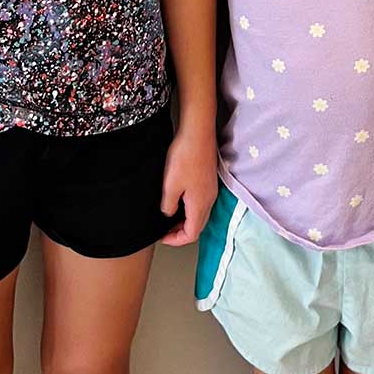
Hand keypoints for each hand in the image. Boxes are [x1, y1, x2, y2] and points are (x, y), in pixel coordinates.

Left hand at [160, 124, 218, 246]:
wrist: (198, 133)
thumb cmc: (185, 157)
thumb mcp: (170, 186)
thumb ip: (168, 206)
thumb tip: (168, 214)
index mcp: (200, 205)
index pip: (191, 234)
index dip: (176, 240)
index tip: (162, 237)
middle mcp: (209, 200)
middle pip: (197, 226)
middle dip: (181, 232)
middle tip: (165, 229)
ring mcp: (210, 190)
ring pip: (199, 214)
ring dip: (185, 219)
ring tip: (169, 215)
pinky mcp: (209, 180)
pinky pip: (200, 202)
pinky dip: (189, 208)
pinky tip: (178, 199)